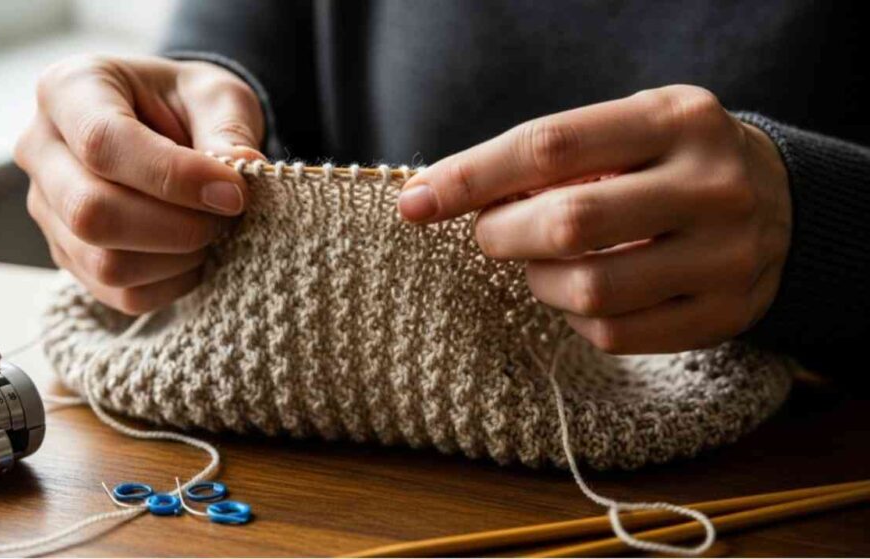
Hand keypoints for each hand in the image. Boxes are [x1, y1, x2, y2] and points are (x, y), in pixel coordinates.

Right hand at [14, 55, 264, 313]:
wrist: (169, 128)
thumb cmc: (188, 104)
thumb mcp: (217, 96)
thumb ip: (228, 130)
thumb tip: (244, 168)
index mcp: (69, 89)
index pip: (103, 142)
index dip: (174, 176)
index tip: (234, 193)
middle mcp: (41, 149)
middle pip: (91, 212)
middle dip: (176, 226)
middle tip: (228, 215)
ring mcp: (47, 208)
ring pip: (103, 262)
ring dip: (176, 259)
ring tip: (213, 231)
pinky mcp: (67, 253)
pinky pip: (118, 292)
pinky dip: (170, 283)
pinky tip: (195, 255)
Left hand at [398, 85, 790, 353]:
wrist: (785, 205)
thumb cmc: (672, 162)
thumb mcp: (630, 129)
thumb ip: (553, 156)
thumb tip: (440, 194)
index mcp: (677, 120)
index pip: (551, 145)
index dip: (471, 176)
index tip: (414, 201)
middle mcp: (711, 186)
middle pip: (568, 223)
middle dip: (502, 234)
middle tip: (491, 233)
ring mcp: (727, 256)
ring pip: (588, 291)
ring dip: (539, 281)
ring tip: (544, 262)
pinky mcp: (725, 314)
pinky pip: (614, 335)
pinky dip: (576, 318)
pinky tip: (584, 292)